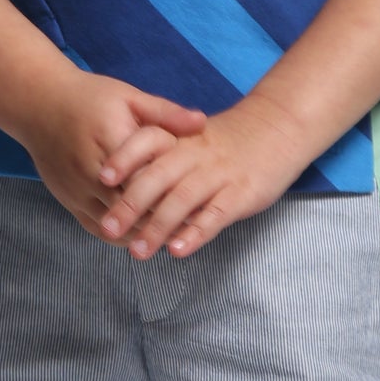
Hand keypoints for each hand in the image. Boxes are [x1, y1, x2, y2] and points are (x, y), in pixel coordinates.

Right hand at [11, 74, 207, 235]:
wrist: (38, 105)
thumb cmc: (89, 99)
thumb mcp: (128, 97)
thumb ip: (165, 114)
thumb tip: (202, 122)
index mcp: (111, 144)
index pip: (148, 179)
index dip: (174, 195)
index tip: (201, 205)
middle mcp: (91, 173)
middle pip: (132, 209)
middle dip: (161, 222)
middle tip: (193, 232)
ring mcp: (76, 190)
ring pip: (115, 226)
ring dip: (142, 234)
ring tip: (171, 240)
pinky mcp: (68, 200)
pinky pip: (96, 228)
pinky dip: (120, 237)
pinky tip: (141, 237)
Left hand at [94, 90, 314, 256]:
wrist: (277, 128)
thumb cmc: (225, 141)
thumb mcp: (191, 136)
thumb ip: (161, 157)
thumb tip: (121, 188)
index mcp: (181, 138)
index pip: (146, 141)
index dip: (124, 158)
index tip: (102, 178)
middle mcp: (196, 154)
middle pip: (158, 177)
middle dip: (130, 205)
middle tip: (107, 228)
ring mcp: (219, 174)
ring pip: (182, 200)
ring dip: (157, 228)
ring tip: (137, 252)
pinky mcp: (242, 194)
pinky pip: (215, 215)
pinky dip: (195, 234)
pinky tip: (177, 251)